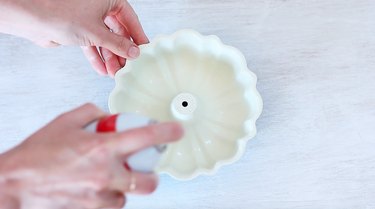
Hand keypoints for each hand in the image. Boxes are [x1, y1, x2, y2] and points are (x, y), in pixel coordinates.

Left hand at [0, 0, 148, 76]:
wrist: (32, 18)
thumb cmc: (61, 15)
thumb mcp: (97, 33)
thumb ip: (119, 44)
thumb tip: (135, 53)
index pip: (130, 19)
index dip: (138, 36)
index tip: (144, 50)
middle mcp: (100, 7)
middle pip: (118, 32)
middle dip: (122, 52)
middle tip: (128, 67)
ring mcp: (89, 18)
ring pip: (105, 40)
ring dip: (110, 57)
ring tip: (115, 73)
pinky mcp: (79, 30)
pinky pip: (93, 44)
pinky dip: (97, 57)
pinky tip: (102, 70)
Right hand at [0, 104, 182, 208]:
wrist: (17, 183)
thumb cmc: (39, 153)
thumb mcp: (66, 121)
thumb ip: (93, 113)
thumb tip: (108, 115)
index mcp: (102, 147)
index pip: (145, 137)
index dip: (167, 132)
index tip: (178, 130)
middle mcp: (106, 172)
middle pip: (149, 180)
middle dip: (152, 175)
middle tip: (145, 167)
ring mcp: (100, 194)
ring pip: (129, 195)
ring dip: (126, 185)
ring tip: (111, 176)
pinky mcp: (92, 208)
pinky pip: (113, 204)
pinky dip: (111, 196)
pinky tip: (98, 187)